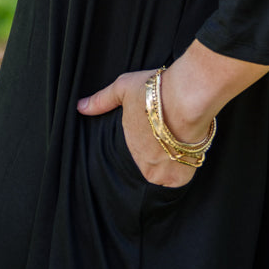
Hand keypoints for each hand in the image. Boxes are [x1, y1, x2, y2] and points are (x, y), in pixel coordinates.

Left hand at [77, 68, 198, 188]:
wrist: (188, 100)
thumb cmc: (157, 91)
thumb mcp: (123, 88)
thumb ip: (102, 100)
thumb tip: (81, 107)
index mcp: (128, 146)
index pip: (132, 154)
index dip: (142, 146)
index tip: (151, 137)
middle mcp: (142, 164)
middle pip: (148, 166)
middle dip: (155, 156)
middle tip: (166, 140)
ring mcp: (162, 173)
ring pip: (163, 175)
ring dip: (170, 164)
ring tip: (177, 148)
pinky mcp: (182, 176)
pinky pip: (180, 180)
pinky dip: (183, 171)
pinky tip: (186, 156)